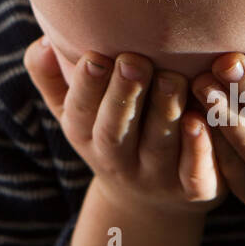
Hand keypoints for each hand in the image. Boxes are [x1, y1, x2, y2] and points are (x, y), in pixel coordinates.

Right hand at [25, 37, 227, 217]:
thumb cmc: (107, 131)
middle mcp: (117, 160)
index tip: (94, 57)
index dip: (86, 86)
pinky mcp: (193, 191)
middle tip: (133, 61)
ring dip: (164, 112)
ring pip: (158, 146)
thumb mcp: (71, 111)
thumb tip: (43, 42)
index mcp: (85, 135)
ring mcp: (155, 177)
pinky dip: (198, 149)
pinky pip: (194, 174)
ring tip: (171, 78)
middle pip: (115, 132)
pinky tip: (200, 121)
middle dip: (123, 96)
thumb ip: (50, 75)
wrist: (146, 203)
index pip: (79, 112)